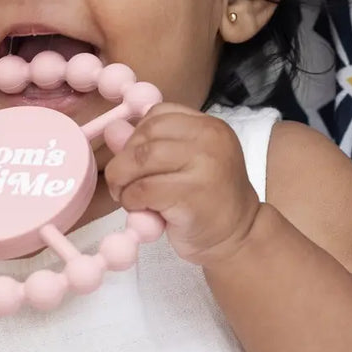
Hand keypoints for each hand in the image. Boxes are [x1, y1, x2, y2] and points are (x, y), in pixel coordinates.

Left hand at [104, 104, 259, 266]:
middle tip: (122, 183)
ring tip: (128, 196)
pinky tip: (141, 210)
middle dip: (123, 160)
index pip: (158, 114)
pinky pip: (143, 189)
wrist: (238, 237)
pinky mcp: (192, 195)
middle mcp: (210, 138)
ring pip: (140, 160)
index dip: (136, 137)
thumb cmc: (206, 201)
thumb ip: (148, 145)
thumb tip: (112, 129)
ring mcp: (204, 165)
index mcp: (209, 126)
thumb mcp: (180, 166)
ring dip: (122, 180)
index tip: (134, 161)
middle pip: (145, 135)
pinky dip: (131, 200)